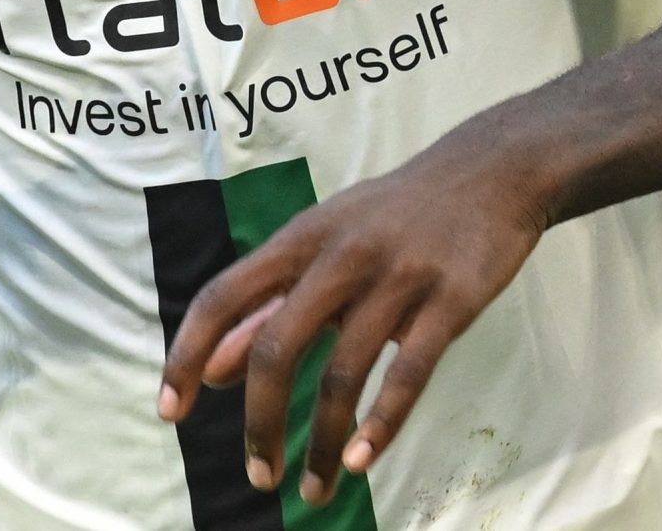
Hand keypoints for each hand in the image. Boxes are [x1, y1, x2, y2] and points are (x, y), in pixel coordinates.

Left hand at [158, 136, 548, 506]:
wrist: (491, 171)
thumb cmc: (394, 215)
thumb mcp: (324, 242)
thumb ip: (268, 303)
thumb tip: (211, 367)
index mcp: (300, 239)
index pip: (224, 296)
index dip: (188, 353)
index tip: (170, 411)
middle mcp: (340, 256)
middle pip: (278, 345)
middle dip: (259, 421)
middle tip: (259, 477)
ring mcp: (397, 278)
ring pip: (344, 372)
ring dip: (324, 442)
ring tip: (314, 490)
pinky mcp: (449, 300)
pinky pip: (409, 372)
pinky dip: (382, 423)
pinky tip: (362, 461)